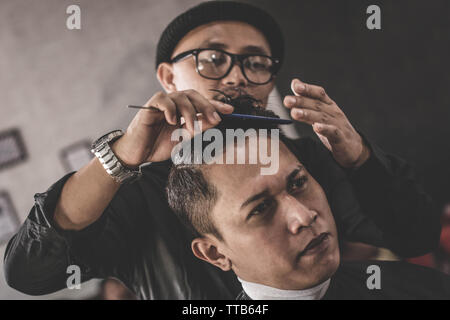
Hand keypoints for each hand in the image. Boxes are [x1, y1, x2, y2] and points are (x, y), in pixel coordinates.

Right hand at [111, 90, 233, 164]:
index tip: (230, 111)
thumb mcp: (184, 139)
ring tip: (191, 129)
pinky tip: (173, 121)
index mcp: (182, 110)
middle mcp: (173, 104)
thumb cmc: (158, 145)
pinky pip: (162, 100)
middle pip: (193, 95)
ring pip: (180, 97)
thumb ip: (198, 129)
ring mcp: (161, 104)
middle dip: (206, 106)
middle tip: (216, 119)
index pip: (201, 103)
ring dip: (189, 113)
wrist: (137, 154)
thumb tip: (216, 121)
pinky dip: (170, 109)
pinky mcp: (149, 107)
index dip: (215, 105)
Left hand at [283, 79, 369, 167]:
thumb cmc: (334, 127)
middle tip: (287, 100)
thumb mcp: (320, 112)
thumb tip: (295, 82)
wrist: (353, 146)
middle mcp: (333, 112)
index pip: (319, 93)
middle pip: (316, 105)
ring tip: (295, 113)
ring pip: (321, 117)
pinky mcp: (340, 137)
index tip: (295, 86)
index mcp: (328, 105)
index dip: (308, 89)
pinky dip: (324, 129)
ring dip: (307, 114)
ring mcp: (337, 124)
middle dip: (301, 101)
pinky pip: (332, 132)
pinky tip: (316, 127)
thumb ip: (307, 99)